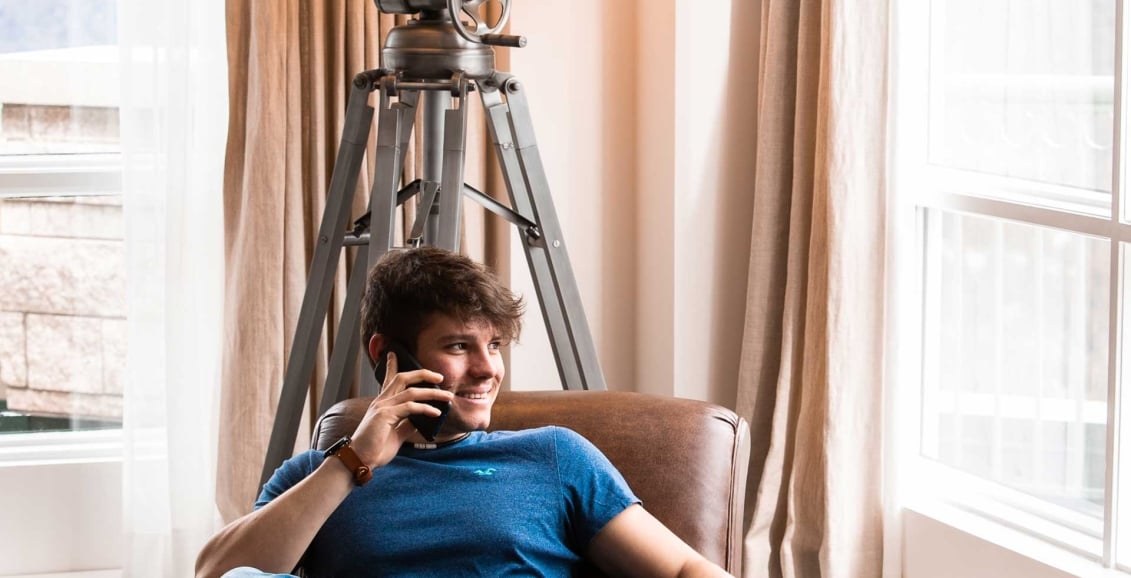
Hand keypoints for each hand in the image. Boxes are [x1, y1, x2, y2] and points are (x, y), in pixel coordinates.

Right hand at [347, 352, 452, 468]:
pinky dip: (425, 409)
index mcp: (382, 404)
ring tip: (447, 397)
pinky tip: (436, 413)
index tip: (394, 353)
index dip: (391, 366)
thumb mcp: (396, 435)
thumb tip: (420, 421)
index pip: (388, 380)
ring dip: (432, 393)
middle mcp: (381, 401)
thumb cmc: (375, 449)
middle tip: (439, 377)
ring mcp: (382, 407)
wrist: (360, 460)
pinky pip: (410, 407)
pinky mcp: (385, 415)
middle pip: (402, 378)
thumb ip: (407, 425)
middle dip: (422, 374)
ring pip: (411, 391)